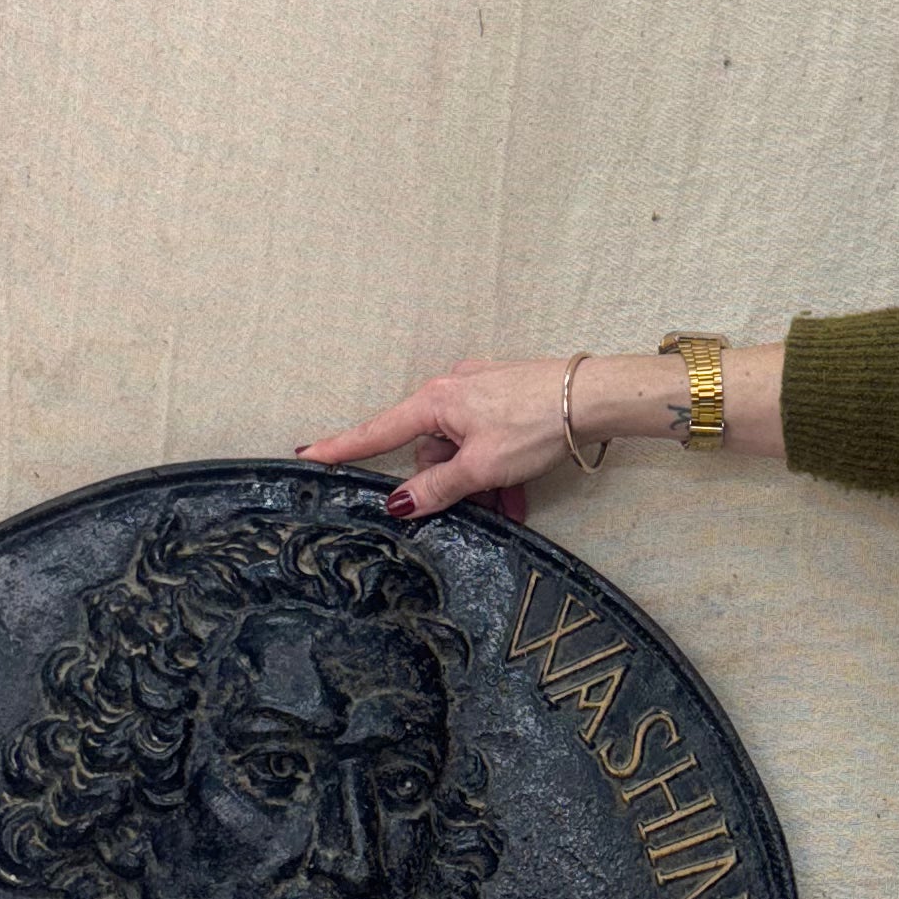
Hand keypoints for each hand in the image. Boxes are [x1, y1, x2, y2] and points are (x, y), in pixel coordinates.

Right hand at [302, 343, 786, 514]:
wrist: (594, 395)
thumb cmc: (536, 423)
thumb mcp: (483, 466)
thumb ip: (439, 488)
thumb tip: (399, 504)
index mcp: (435, 401)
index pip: (376, 432)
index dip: (340, 448)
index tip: (304, 455)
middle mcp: (451, 390)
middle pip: (430, 449)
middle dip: (449, 483)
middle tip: (477, 509)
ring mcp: (480, 392)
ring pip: (463, 448)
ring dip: (479, 481)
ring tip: (508, 506)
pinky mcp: (506, 398)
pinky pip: (487, 440)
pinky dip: (496, 467)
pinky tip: (518, 494)